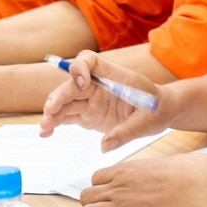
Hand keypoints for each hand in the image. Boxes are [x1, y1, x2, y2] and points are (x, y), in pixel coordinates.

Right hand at [41, 50, 176, 148]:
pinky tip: (46, 132)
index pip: (90, 61)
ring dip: (52, 112)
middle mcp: (99, 85)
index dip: (80, 67)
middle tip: (50, 110)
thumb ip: (127, 131)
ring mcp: (91, 99)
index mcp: (115, 77)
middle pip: (72, 84)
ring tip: (45, 127)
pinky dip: (55, 123)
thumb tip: (105, 145)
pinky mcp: (87, 114)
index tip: (82, 83)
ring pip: (65, 101)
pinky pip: (67, 116)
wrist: (161, 113)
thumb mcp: (148, 121)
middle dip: (59, 95)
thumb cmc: (157, 109)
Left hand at [79, 154, 206, 206]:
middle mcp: (118, 187)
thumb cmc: (191, 173)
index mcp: (126, 170)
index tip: (113, 194)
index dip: (103, 188)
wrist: (202, 186)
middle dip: (96, 203)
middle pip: (86, 197)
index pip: (96, 179)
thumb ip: (144, 174)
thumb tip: (145, 182)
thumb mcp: (161, 165)